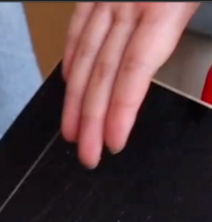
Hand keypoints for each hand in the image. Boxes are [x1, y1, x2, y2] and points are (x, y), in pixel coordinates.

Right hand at [61, 2, 199, 167]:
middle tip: (87, 154)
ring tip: (71, 130)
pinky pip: (80, 26)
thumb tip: (203, 67)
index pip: (132, 69)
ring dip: (75, 98)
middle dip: (91, 119)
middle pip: (102, 71)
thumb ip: (197, 18)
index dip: (119, 111)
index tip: (111, 142)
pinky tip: (70, 80)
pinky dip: (72, 58)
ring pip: (84, 53)